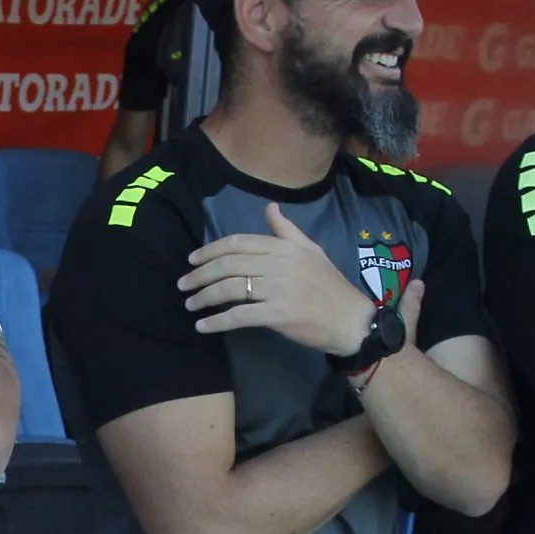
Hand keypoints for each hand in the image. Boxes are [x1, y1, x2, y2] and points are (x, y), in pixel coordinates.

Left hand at [178, 201, 378, 355]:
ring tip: (190, 304)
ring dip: (204, 297)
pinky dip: (217, 321)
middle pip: (228, 265)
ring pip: (229, 289)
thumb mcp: (311, 251)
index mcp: (284, 247)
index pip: (237, 243)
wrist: (351, 319)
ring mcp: (278, 289)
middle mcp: (279, 264)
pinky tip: (203, 326)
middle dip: (200, 274)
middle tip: (183, 284)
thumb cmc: (329, 286)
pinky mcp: (278, 314)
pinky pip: (239, 316)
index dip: (210, 250)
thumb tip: (269, 207)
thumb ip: (286, 231)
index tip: (191, 260)